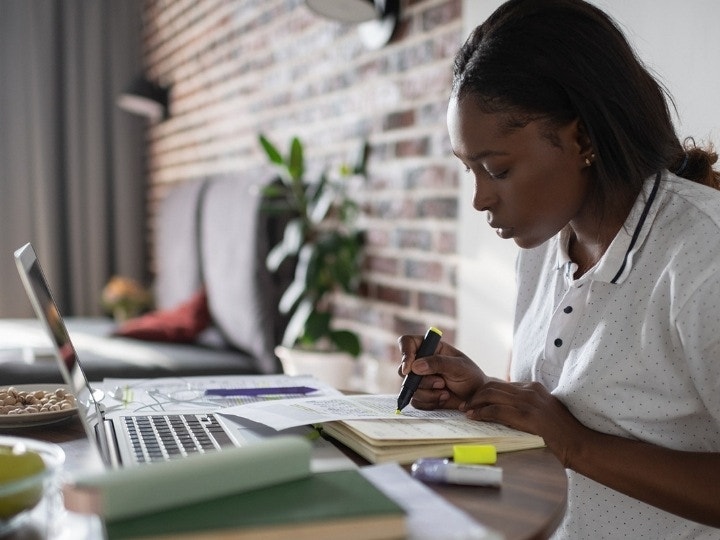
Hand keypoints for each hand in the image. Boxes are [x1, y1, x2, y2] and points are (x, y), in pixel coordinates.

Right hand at [397, 335, 488, 409]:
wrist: (476, 398)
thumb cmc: (470, 377)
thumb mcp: (458, 366)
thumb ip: (438, 363)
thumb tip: (415, 366)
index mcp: (430, 348)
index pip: (407, 343)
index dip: (405, 353)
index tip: (408, 369)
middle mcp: (421, 362)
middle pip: (403, 369)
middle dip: (421, 380)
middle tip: (441, 383)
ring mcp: (420, 379)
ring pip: (409, 387)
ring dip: (428, 393)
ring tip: (445, 392)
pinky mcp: (421, 395)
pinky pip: (415, 401)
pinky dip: (429, 402)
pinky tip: (442, 399)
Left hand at [464, 380, 584, 464]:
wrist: (579, 443)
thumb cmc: (562, 433)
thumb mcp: (543, 411)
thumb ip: (526, 406)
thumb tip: (505, 410)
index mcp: (533, 388)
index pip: (501, 384)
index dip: (484, 391)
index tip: (474, 399)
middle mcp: (529, 391)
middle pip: (493, 386)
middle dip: (475, 395)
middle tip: (465, 404)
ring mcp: (527, 402)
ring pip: (491, 395)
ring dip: (474, 402)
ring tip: (466, 410)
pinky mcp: (525, 415)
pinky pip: (496, 410)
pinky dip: (481, 412)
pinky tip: (474, 417)